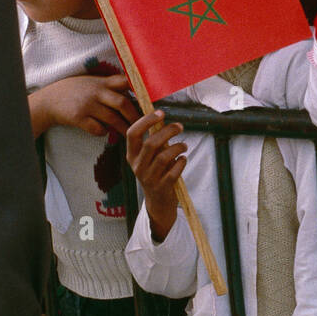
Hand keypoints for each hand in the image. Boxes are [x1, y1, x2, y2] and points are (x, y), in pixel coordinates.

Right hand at [34, 74, 138, 136]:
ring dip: (123, 128)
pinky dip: (104, 132)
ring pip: (112, 119)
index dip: (139, 90)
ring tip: (130, 134)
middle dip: (135, 116)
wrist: (49, 100)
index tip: (150, 100)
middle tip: (145, 125)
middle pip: (122, 103)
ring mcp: (87, 105)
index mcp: (102, 82)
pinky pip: (97, 128)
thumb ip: (109, 85)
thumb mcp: (92, 82)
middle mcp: (96, 92)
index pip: (125, 81)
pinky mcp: (78, 118)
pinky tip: (105, 132)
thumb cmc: (75, 90)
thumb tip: (134, 90)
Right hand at [125, 110, 188, 242]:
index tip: (160, 113)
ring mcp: (148, 178)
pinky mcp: (161, 188)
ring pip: (163, 157)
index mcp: (132, 155)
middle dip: (168, 131)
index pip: (132, 133)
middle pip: (151, 143)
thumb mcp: (150, 156)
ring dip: (177, 147)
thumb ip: (155, 140)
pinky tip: (183, 160)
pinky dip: (181, 163)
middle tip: (180, 126)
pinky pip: (173, 172)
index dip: (146, 120)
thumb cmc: (156, 172)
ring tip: (184, 145)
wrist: (157, 201)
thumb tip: (163, 118)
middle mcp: (137, 166)